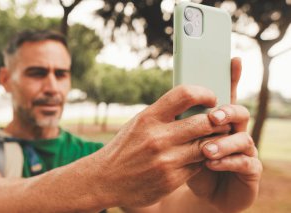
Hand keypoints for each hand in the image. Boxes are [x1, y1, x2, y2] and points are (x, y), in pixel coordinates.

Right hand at [91, 85, 231, 207]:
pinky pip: (199, 165)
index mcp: (148, 118)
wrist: (105, 179)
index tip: (211, 97)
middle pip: (204, 122)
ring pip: (207, 145)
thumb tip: (192, 103)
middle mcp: (158, 138)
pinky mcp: (171, 179)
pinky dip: (205, 159)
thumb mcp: (137, 124)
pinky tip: (203, 155)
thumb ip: (162, 114)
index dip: (204, 93)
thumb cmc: (124, 147)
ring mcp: (166, 160)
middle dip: (218, 120)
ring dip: (216, 140)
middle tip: (222, 119)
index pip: (185, 95)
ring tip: (217, 137)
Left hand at [187, 58, 261, 211]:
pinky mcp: (249, 170)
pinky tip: (211, 163)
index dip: (231, 77)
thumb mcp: (177, 141)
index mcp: (216, 120)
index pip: (225, 95)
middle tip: (213, 116)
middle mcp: (233, 131)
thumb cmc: (184, 162)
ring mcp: (244, 150)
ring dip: (224, 142)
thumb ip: (179, 121)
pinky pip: (245, 163)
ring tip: (205, 149)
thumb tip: (167, 100)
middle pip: (239, 112)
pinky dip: (228, 161)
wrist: (197, 191)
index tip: (233, 59)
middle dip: (227, 111)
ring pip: (244, 138)